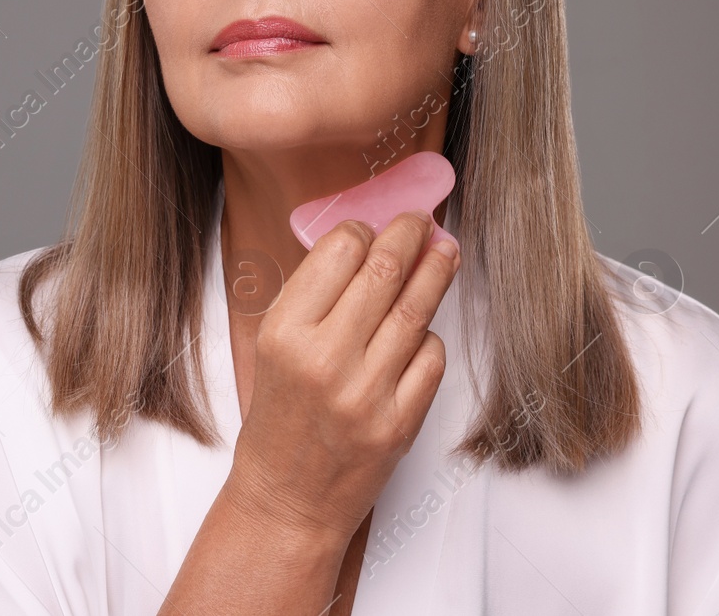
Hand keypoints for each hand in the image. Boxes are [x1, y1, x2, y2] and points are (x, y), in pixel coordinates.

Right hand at [222, 210, 459, 548]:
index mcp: (284, 332)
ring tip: (445, 251)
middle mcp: (325, 359)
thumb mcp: (273, 349)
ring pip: (415, 310)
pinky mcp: (399, 423)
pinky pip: (430, 359)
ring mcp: (367, 393)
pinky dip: (430, 337)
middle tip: (420, 220)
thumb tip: (363, 246)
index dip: (362, 230)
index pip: (338, 254)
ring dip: (436, 272)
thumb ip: (313, 299)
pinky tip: (424, 326)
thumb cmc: (278, 419)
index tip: (372, 225)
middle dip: (408, 235)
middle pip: (384, 273)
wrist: (287, 497)